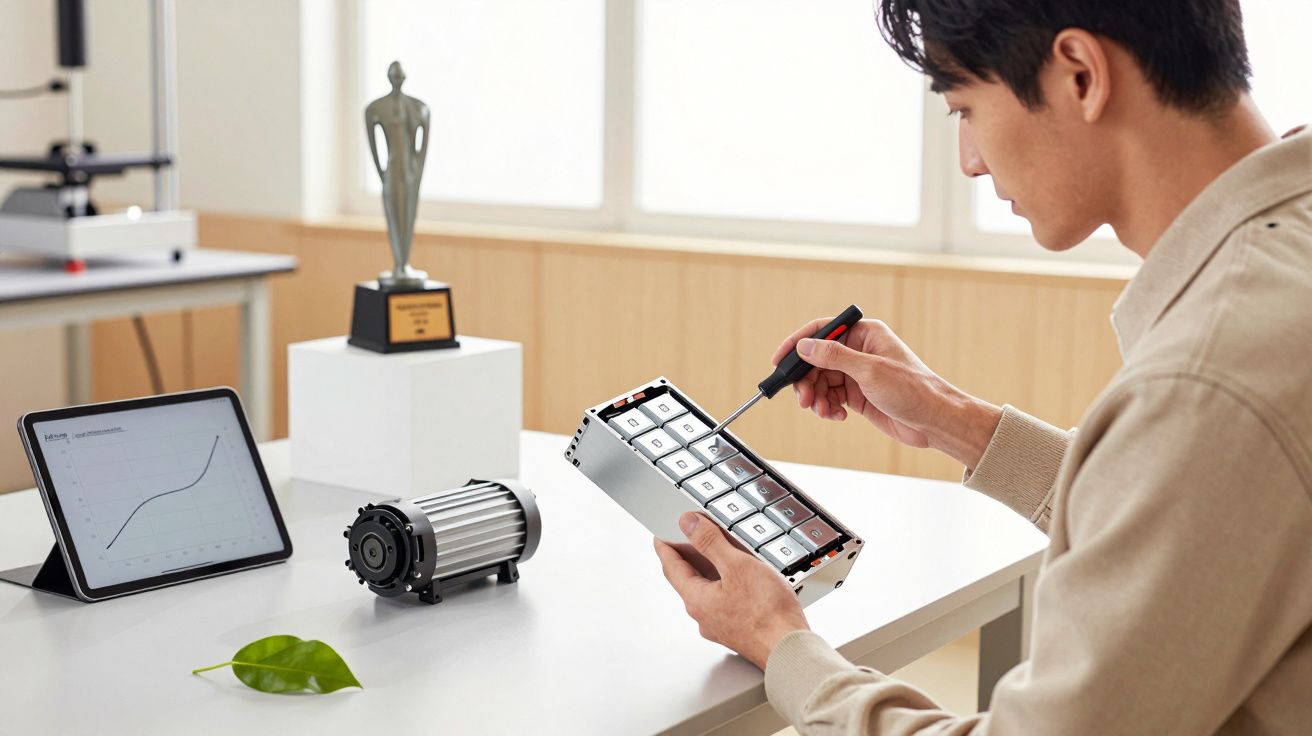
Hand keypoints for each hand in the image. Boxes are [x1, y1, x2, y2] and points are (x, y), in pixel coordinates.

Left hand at [653, 512, 808, 668]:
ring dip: (711, 570)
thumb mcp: (737, 566)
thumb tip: (688, 525)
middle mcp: (704, 616)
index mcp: (696, 600)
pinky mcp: (739, 629)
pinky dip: (727, 583)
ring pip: (709, 591)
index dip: (665, 546)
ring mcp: (721, 625)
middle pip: (688, 579)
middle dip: (688, 556)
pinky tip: (744, 578)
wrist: (790, 650)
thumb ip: (710, 542)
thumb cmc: (767, 614)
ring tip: (720, 552)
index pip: (671, 567)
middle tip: (689, 538)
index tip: (661, 535)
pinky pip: (725, 600)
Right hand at [771, 317, 1001, 468]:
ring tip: (822, 411)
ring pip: (822, 381)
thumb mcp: (870, 370)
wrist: (935, 421)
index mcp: (865, 334)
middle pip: (817, 360)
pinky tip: (836, 415)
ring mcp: (858, 374)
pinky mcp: (859, 395)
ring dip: (817, 397)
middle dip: (807, 380)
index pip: (821, 331)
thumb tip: (805, 346)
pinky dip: (828, 407)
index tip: (780, 360)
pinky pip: (832, 397)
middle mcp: (859, 351)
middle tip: (804, 399)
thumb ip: (834, 356)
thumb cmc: (913, 390)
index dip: (797, 344)